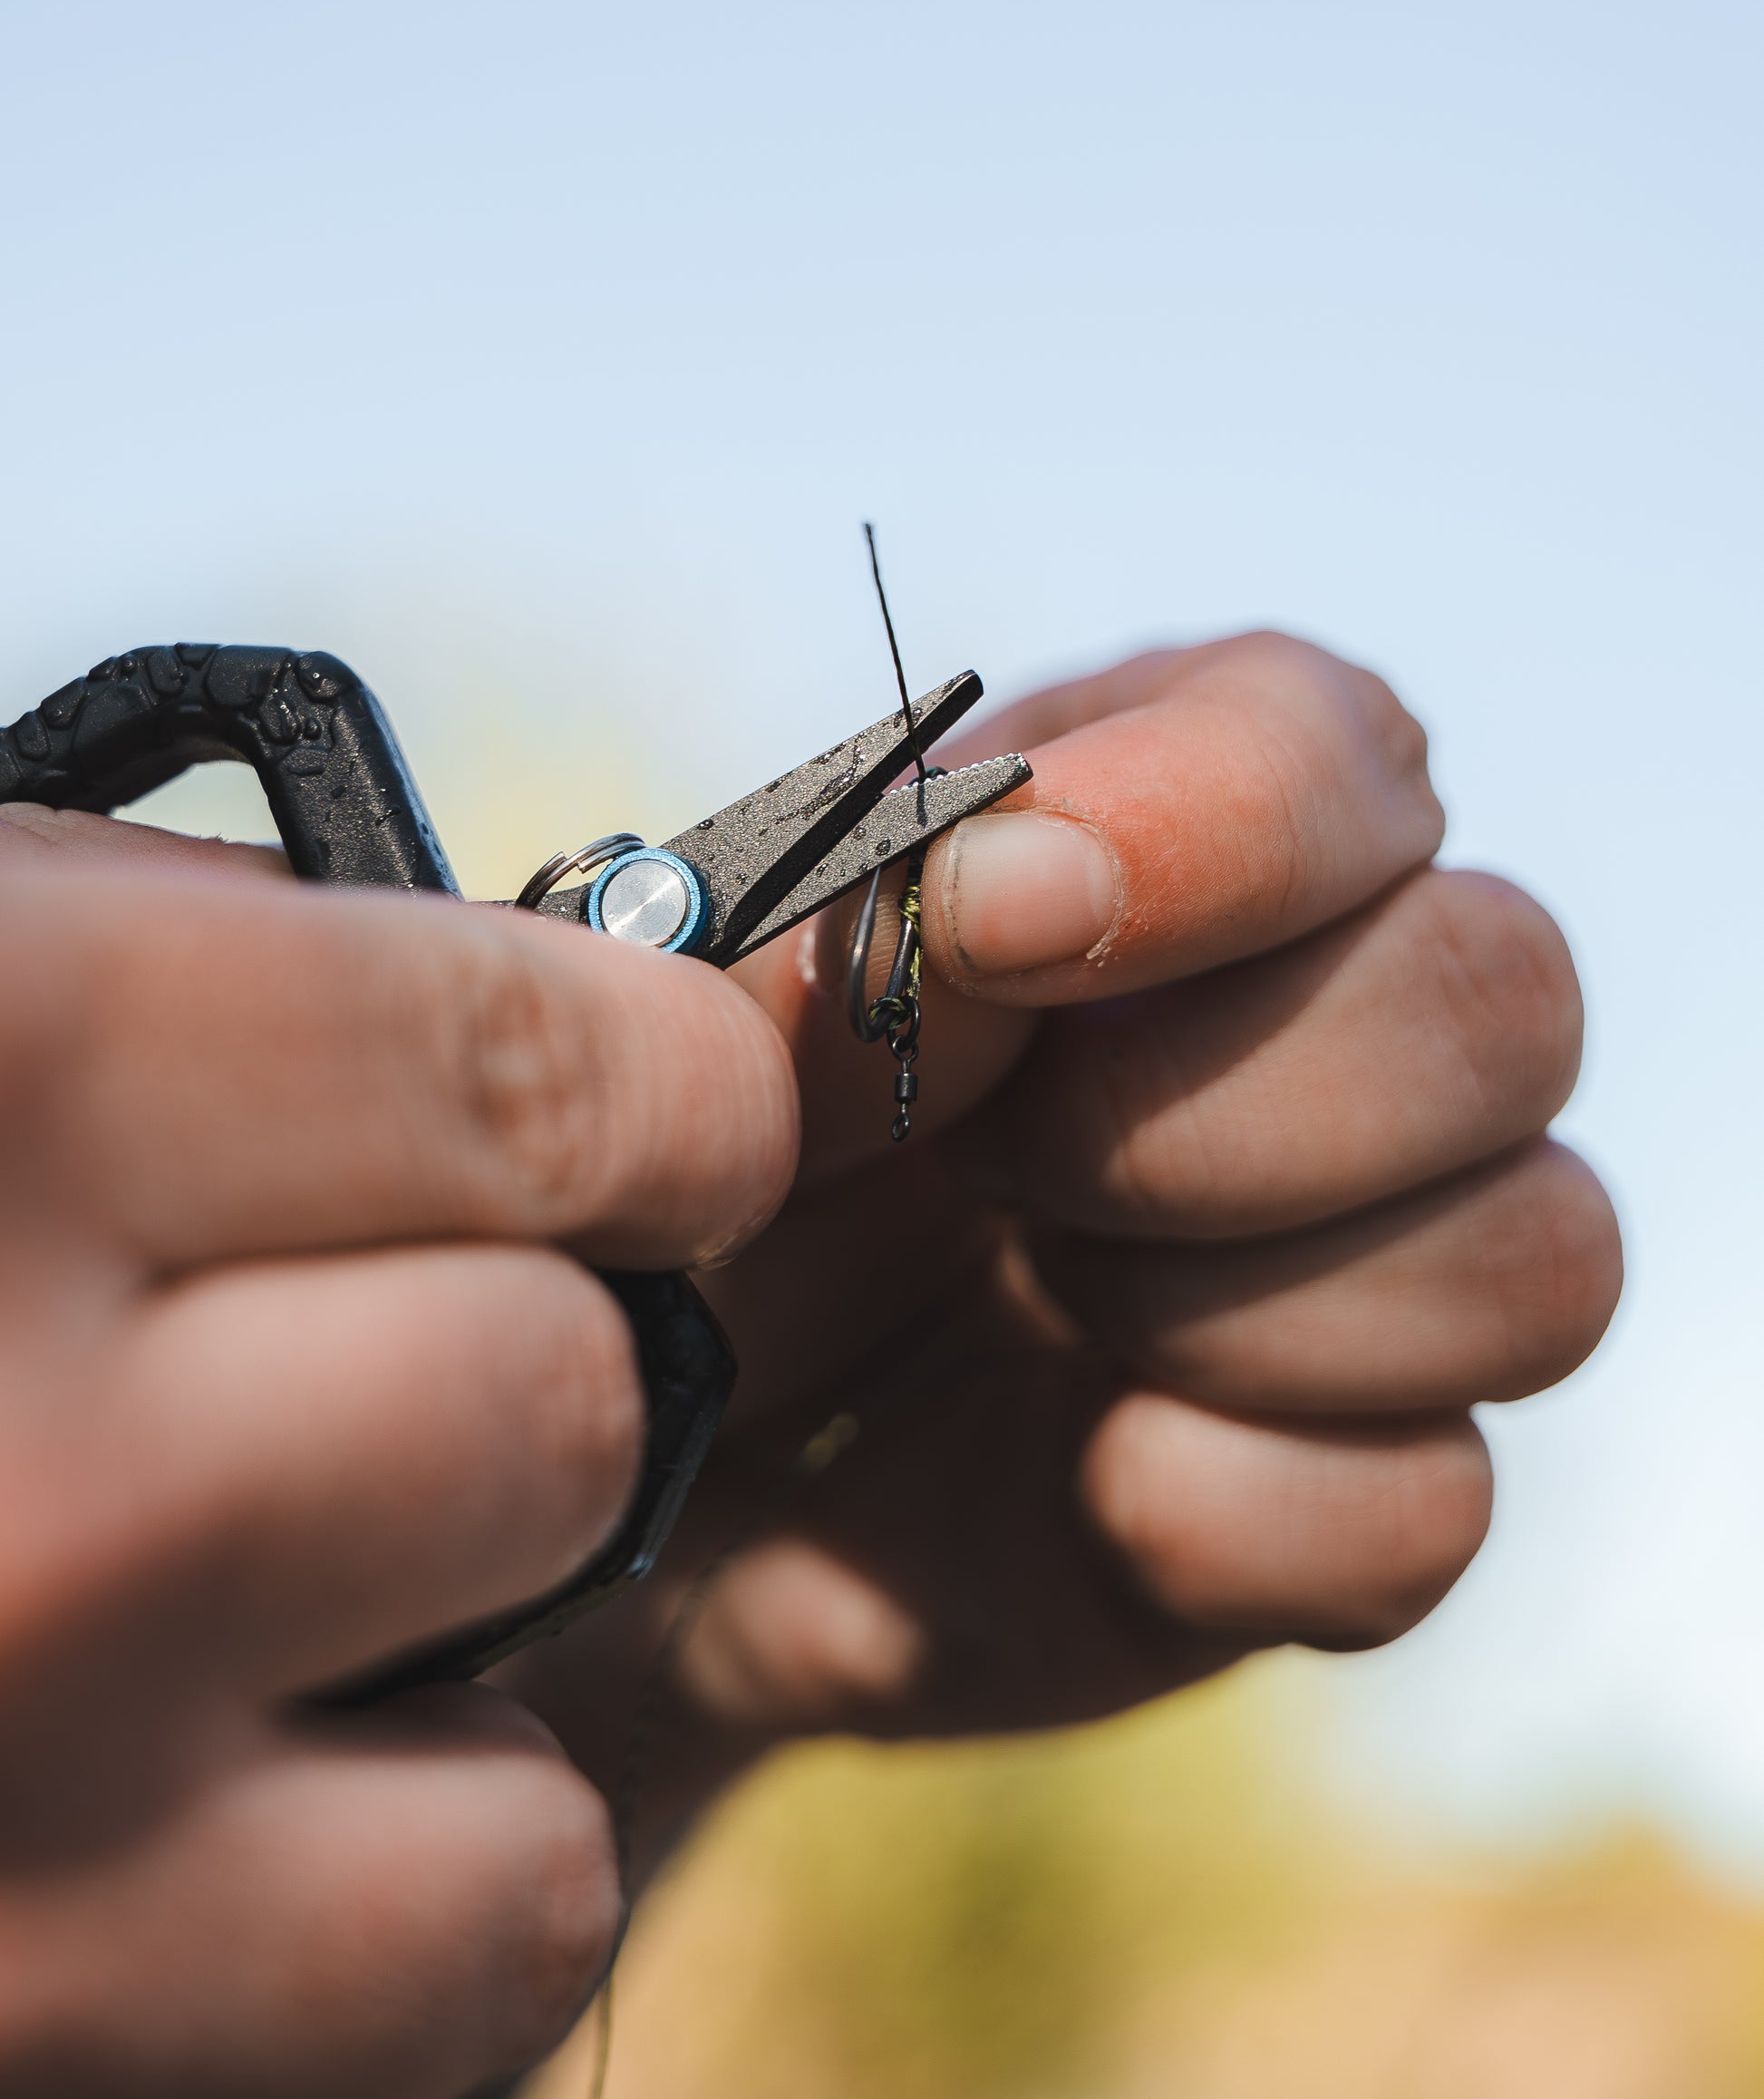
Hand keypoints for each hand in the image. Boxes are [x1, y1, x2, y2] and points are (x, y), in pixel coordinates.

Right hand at [0, 808, 796, 2096]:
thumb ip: (210, 967)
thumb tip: (514, 1008)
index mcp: (19, 1082)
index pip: (598, 1078)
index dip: (646, 1084)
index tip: (608, 1107)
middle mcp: (36, 1483)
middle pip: (584, 1408)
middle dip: (515, 1352)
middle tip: (353, 1335)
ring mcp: (22, 1821)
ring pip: (541, 1782)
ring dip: (460, 1668)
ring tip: (265, 1586)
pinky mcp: (23, 2051)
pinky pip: (433, 1995)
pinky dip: (381, 1904)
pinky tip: (213, 1789)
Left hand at [517, 635, 1619, 1872]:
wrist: (633, 1463)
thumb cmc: (674, 1172)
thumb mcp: (685, 1044)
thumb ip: (819, 946)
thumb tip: (992, 907)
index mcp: (1171, 834)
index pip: (1334, 744)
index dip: (1217, 823)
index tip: (996, 922)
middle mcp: (1334, 1025)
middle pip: (1509, 991)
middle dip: (1230, 1100)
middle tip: (998, 1168)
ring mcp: (1375, 1280)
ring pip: (1544, 1252)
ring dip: (1251, 1304)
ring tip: (1047, 1311)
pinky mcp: (1352, 1504)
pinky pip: (1437, 1508)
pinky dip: (1240, 1510)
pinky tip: (1082, 1484)